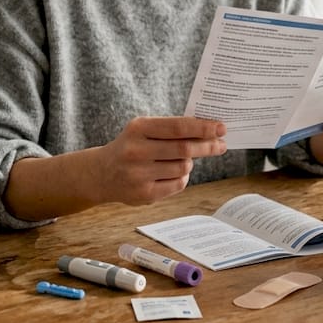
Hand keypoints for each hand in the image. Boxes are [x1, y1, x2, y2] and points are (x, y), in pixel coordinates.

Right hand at [95, 117, 226, 204]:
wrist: (101, 173)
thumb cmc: (131, 146)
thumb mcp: (143, 130)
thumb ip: (171, 129)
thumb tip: (210, 131)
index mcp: (138, 128)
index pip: (178, 127)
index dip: (203, 128)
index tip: (221, 128)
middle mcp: (136, 151)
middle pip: (184, 149)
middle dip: (207, 146)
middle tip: (221, 145)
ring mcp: (139, 175)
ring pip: (183, 167)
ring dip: (189, 162)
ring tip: (182, 159)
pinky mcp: (144, 194)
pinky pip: (178, 184)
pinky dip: (182, 176)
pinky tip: (173, 172)